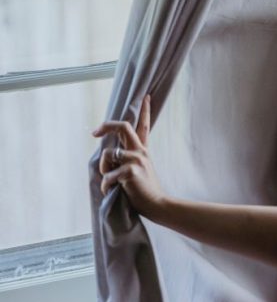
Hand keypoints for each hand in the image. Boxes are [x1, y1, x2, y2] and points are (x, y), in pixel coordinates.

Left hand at [92, 95, 165, 218]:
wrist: (158, 204)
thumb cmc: (145, 191)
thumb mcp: (139, 170)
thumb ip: (127, 159)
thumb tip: (108, 154)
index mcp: (142, 151)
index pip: (144, 126)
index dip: (145, 110)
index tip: (145, 97)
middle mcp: (140, 151)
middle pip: (123, 127)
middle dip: (106, 125)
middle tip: (94, 132)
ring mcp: (136, 160)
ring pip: (107, 154)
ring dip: (103, 170)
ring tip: (111, 183)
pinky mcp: (131, 171)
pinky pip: (107, 175)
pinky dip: (106, 185)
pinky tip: (112, 191)